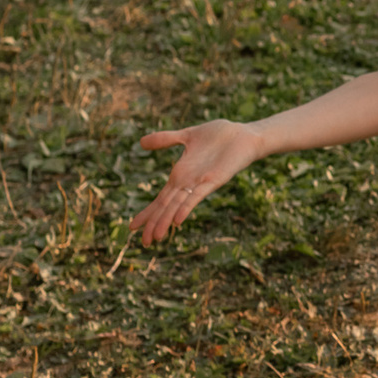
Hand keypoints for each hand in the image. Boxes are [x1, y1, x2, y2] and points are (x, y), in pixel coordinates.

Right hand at [130, 120, 264, 243]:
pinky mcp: (214, 180)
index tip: (132, 227)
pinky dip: (186, 207)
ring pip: (178, 205)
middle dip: (154, 223)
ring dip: (166, 221)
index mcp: (180, 175)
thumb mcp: (187, 135)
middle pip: (167, 206)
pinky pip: (197, 195)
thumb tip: (140, 143)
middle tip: (143, 243)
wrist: (244, 134)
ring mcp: (200, 183)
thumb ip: (165, 140)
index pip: (160, 198)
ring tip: (156, 238)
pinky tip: (177, 220)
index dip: (148, 212)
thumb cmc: (219, 136)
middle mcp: (188, 183)